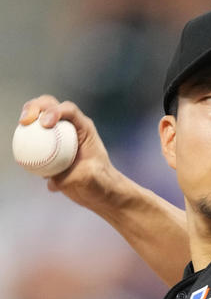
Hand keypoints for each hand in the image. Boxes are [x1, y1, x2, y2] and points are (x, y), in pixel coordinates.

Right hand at [18, 95, 121, 211]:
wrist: (99, 192)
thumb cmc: (100, 183)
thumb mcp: (91, 179)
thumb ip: (74, 176)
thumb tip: (53, 179)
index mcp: (84, 129)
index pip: (69, 110)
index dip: (55, 111)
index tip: (45, 124)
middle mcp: (71, 128)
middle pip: (50, 107)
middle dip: (35, 107)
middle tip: (26, 120)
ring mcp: (58, 136)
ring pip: (39, 119)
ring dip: (27, 119)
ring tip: (21, 126)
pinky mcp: (49, 148)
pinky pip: (34, 139)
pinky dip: (25, 139)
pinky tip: (22, 151)